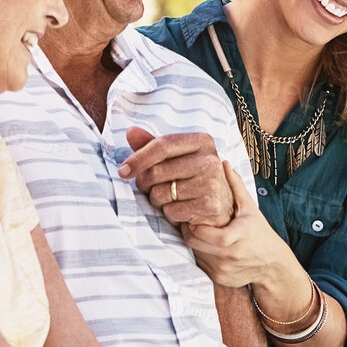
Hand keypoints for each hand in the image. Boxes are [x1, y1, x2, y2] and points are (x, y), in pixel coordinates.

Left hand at [119, 127, 234, 226]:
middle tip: (151, 188)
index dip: (138, 158)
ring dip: (158, 200)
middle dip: (146, 183)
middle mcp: (210, 160)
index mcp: (203, 141)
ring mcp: (212, 183)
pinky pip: (171, 211)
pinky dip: (170, 214)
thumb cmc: (194, 180)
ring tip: (170, 199)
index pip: (162, 145)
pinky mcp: (209, 205)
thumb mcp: (177, 159)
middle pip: (157, 171)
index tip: (123, 171)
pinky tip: (181, 210)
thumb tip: (130, 132)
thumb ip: (153, 146)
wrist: (223, 208)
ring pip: (161, 193)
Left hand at [184, 167, 287, 288]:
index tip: (193, 214)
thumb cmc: (261, 233)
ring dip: (194, 242)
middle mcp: (228, 256)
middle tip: (191, 220)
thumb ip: (236, 186)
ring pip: (194, 253)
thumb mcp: (250, 208)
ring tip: (200, 231)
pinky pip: (200, 264)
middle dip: (188, 230)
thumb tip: (224, 163)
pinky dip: (201, 254)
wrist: (273, 266)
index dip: (192, 222)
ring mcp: (223, 270)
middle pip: (193, 242)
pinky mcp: (219, 279)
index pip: (199, 231)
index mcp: (235, 237)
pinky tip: (209, 246)